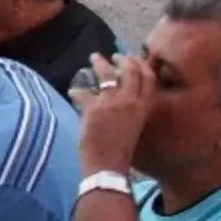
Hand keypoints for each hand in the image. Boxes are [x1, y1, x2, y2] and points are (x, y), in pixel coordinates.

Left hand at [70, 53, 154, 175]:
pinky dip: (76, 92)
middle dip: (124, 59)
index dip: (142, 65)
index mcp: (143, 107)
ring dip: (100, 64)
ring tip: (94, 57)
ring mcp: (112, 103)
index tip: (135, 58)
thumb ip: (129, 109)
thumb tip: (118, 97)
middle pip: (131, 71)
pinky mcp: (93, 108)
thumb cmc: (121, 150)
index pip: (148, 78)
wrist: (109, 165)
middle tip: (117, 55)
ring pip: (107, 75)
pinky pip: (83, 92)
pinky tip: (72, 91)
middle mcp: (130, 101)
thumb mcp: (133, 126)